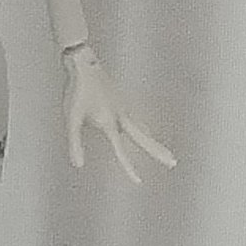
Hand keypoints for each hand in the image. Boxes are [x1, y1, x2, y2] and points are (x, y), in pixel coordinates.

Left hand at [60, 45, 175, 182]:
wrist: (84, 64)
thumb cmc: (76, 91)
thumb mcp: (72, 119)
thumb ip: (75, 143)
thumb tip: (78, 165)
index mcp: (110, 122)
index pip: (121, 151)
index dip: (129, 168)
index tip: (139, 182)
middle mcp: (121, 116)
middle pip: (144, 138)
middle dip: (158, 151)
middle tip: (173, 162)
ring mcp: (124, 108)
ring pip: (143, 128)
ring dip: (153, 141)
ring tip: (165, 152)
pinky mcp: (122, 101)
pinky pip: (137, 120)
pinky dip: (144, 129)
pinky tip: (145, 132)